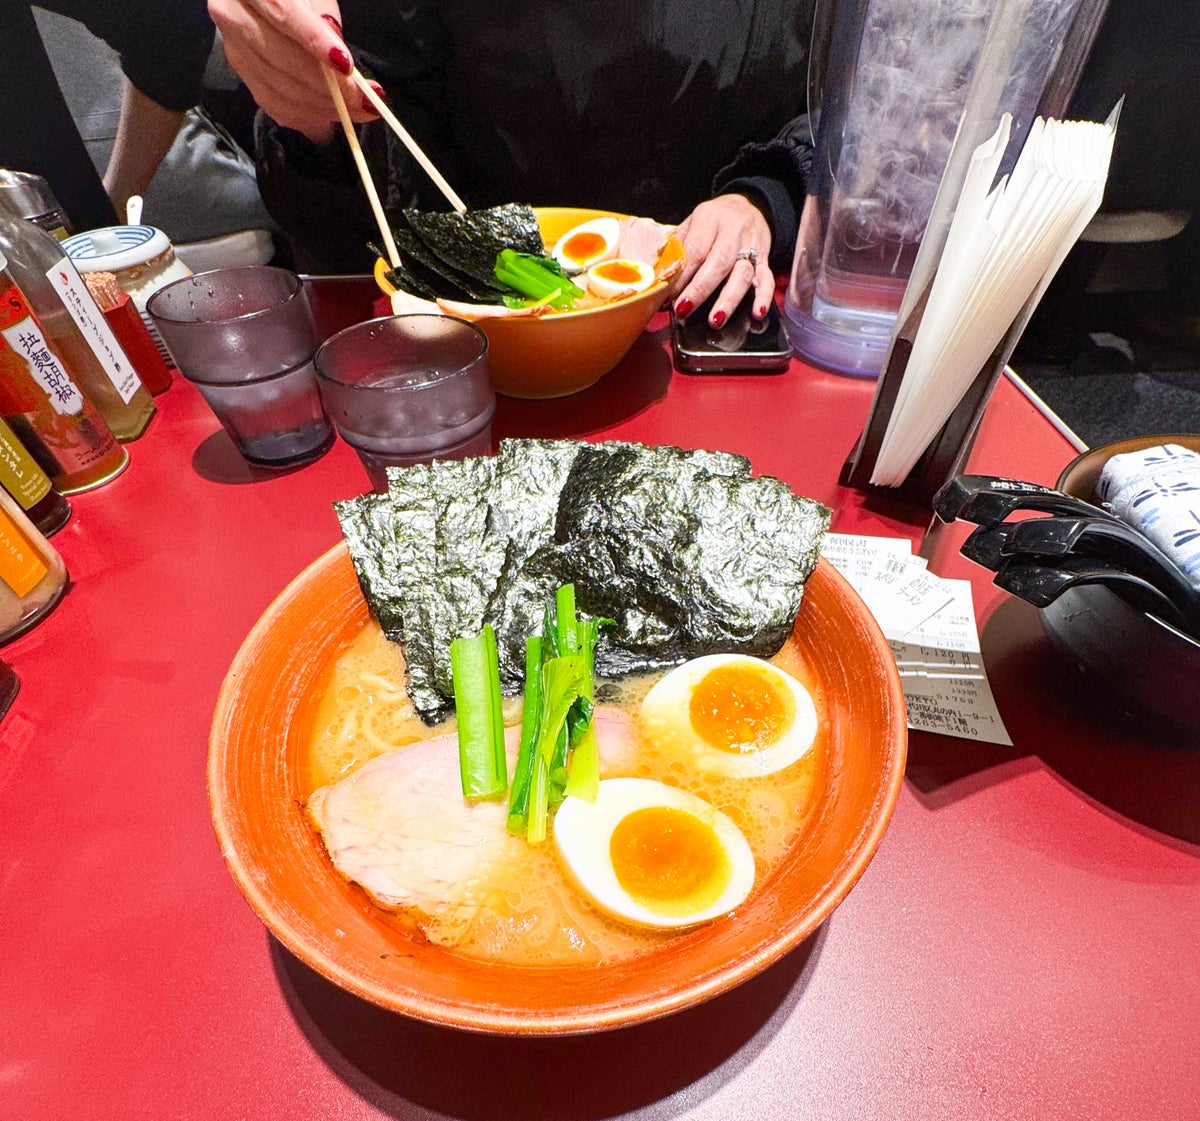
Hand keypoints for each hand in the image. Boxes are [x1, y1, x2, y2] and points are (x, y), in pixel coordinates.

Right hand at [208, 0, 379, 142]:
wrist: (270, 2)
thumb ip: (326, 23)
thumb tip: (342, 66)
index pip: (284, 13)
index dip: (315, 41)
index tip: (346, 65)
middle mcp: (232, 14)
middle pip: (282, 59)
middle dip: (328, 87)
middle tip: (365, 102)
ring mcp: (235, 47)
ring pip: (279, 88)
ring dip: (322, 107)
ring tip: (357, 112)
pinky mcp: (242, 72)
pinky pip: (273, 104)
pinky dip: (305, 116)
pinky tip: (329, 120)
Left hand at [668, 195, 773, 325]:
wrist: (749, 206)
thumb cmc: (714, 221)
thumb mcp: (691, 223)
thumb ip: (677, 247)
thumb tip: (659, 277)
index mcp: (710, 219)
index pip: (695, 249)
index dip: (681, 276)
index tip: (668, 296)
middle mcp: (733, 232)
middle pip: (719, 263)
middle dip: (700, 290)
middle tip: (683, 310)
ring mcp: (752, 246)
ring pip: (743, 274)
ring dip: (728, 300)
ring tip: (715, 320)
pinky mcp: (765, 260)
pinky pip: (767, 279)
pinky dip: (763, 297)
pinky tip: (757, 314)